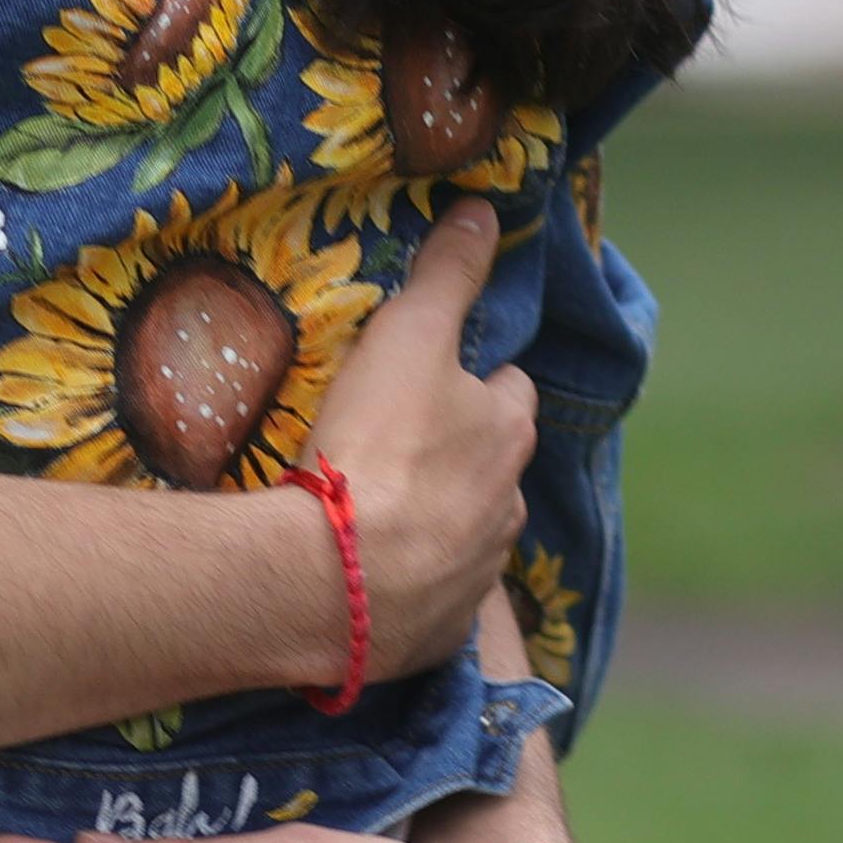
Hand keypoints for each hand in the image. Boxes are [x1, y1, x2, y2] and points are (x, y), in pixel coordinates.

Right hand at [299, 198, 530, 678]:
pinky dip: (409, 582)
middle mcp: (508, 506)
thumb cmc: (374, 446)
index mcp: (508, 432)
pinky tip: (362, 570)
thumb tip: (486, 210)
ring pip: (466, 530)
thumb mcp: (407, 336)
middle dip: (457, 454)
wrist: (334, 580)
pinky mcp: (438, 633)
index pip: (509, 388)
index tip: (429, 380)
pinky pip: (431, 597)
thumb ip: (448, 273)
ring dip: (434, 519)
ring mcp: (477, 575)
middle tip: (392, 445)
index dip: (472, 380)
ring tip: (371, 509)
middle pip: (490, 464)